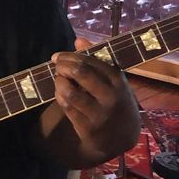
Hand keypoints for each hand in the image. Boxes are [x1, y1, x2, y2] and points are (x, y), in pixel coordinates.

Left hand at [50, 38, 140, 161]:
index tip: (58, 56)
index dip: (71, 56)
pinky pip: (67, 108)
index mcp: (118, 82)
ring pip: (70, 92)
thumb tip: (79, 40)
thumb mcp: (114, 82)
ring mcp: (99, 114)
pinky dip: (59, 97)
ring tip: (58, 79)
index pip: (91, 62)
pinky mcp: (88, 128)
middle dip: (63, 66)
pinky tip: (60, 93)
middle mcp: (111, 97)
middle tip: (56, 65)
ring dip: (59, 82)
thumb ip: (97, 60)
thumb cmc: (117, 102)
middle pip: (80, 73)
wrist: (122, 138)